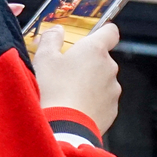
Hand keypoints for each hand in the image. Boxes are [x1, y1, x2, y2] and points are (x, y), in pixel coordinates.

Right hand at [33, 21, 120, 136]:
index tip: (91, 37)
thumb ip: (50, 39)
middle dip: (87, 62)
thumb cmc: (55, 90)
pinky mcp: (112, 108)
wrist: (66, 126)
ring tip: (68, 92)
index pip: (110, 32)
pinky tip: (75, 106)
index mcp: (94, 49)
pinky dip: (92, 100)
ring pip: (102, 79)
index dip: (102, 32)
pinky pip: (102, 99)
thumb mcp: (44, 58)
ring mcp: (113, 89)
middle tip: (65, 70)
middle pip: (101, 58)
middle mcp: (109, 66)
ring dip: (90, 82)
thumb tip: (56, 31)